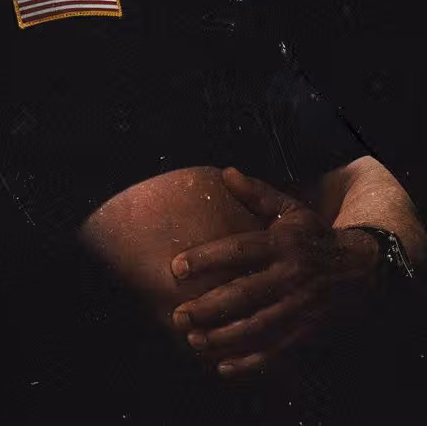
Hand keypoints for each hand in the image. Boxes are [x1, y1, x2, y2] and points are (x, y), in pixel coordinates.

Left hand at [167, 167, 380, 377]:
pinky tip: (223, 367)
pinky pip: (278, 351)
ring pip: (258, 327)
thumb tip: (225, 172)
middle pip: (244, 295)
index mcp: (283, 244)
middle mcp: (292, 277)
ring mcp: (302, 307)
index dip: (206, 259)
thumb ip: (257, 195)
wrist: (366, 269)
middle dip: (208, 308)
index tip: (175, 268)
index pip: (239, 250)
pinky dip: (251, 363)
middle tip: (177, 315)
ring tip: (193, 340)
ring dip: (223, 338)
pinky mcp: (310, 331)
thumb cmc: (315, 237)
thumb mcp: (291, 211)